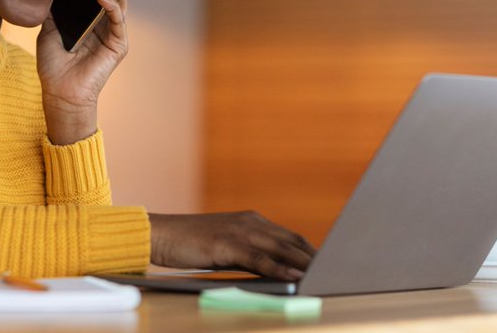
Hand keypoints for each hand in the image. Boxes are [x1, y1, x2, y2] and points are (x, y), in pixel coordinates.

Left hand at [36, 0, 129, 144]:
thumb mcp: (50, 26)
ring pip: (122, 0)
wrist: (60, 92)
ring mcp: (116, 34)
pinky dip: (110, 5)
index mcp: (95, 18)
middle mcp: (109, 24)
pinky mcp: (119, 45)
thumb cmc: (55, 64)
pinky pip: (118, 20)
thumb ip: (57, 5)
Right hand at [148, 211, 316, 280]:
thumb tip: (274, 269)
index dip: (310, 250)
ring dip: (304, 263)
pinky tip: (293, 277)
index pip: (289, 236)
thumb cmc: (191, 242)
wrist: (161, 233)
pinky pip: (260, 258)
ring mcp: (240, 231)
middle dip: (314, 257)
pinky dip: (279, 268)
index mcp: (252, 220)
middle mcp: (251, 222)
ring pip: (280, 248)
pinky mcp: (227, 244)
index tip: (327, 262)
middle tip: (335, 270)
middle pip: (291, 241)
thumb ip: (250, 252)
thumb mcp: (227, 244)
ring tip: (323, 275)